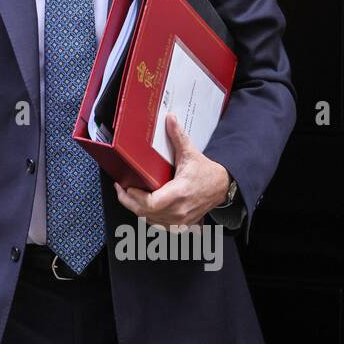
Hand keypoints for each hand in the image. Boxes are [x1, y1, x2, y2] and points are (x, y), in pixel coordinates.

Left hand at [113, 112, 228, 228]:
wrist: (223, 187)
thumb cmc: (206, 172)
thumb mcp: (190, 153)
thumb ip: (177, 136)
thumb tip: (169, 118)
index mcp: (179, 193)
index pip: (150, 203)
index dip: (134, 196)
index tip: (126, 185)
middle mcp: (179, 210)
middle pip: (145, 213)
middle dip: (129, 201)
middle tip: (120, 188)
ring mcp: (180, 221)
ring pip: (150, 221)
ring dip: (137, 209)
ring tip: (129, 195)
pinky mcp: (182, 225)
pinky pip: (159, 225)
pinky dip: (149, 218)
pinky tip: (143, 207)